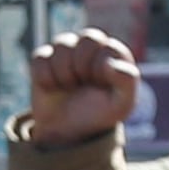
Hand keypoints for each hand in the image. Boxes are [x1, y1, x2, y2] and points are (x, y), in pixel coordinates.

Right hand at [23, 26, 143, 145]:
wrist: (68, 132)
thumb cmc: (98, 114)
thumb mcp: (122, 104)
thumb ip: (127, 81)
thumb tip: (111, 63)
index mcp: (112, 54)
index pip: (109, 47)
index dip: (101, 68)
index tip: (99, 84)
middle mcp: (90, 46)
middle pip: (88, 37)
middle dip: (85, 66)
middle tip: (83, 83)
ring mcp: (65, 51)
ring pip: (62, 44)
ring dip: (65, 73)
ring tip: (69, 87)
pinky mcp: (43, 59)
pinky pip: (40, 59)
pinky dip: (47, 79)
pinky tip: (53, 88)